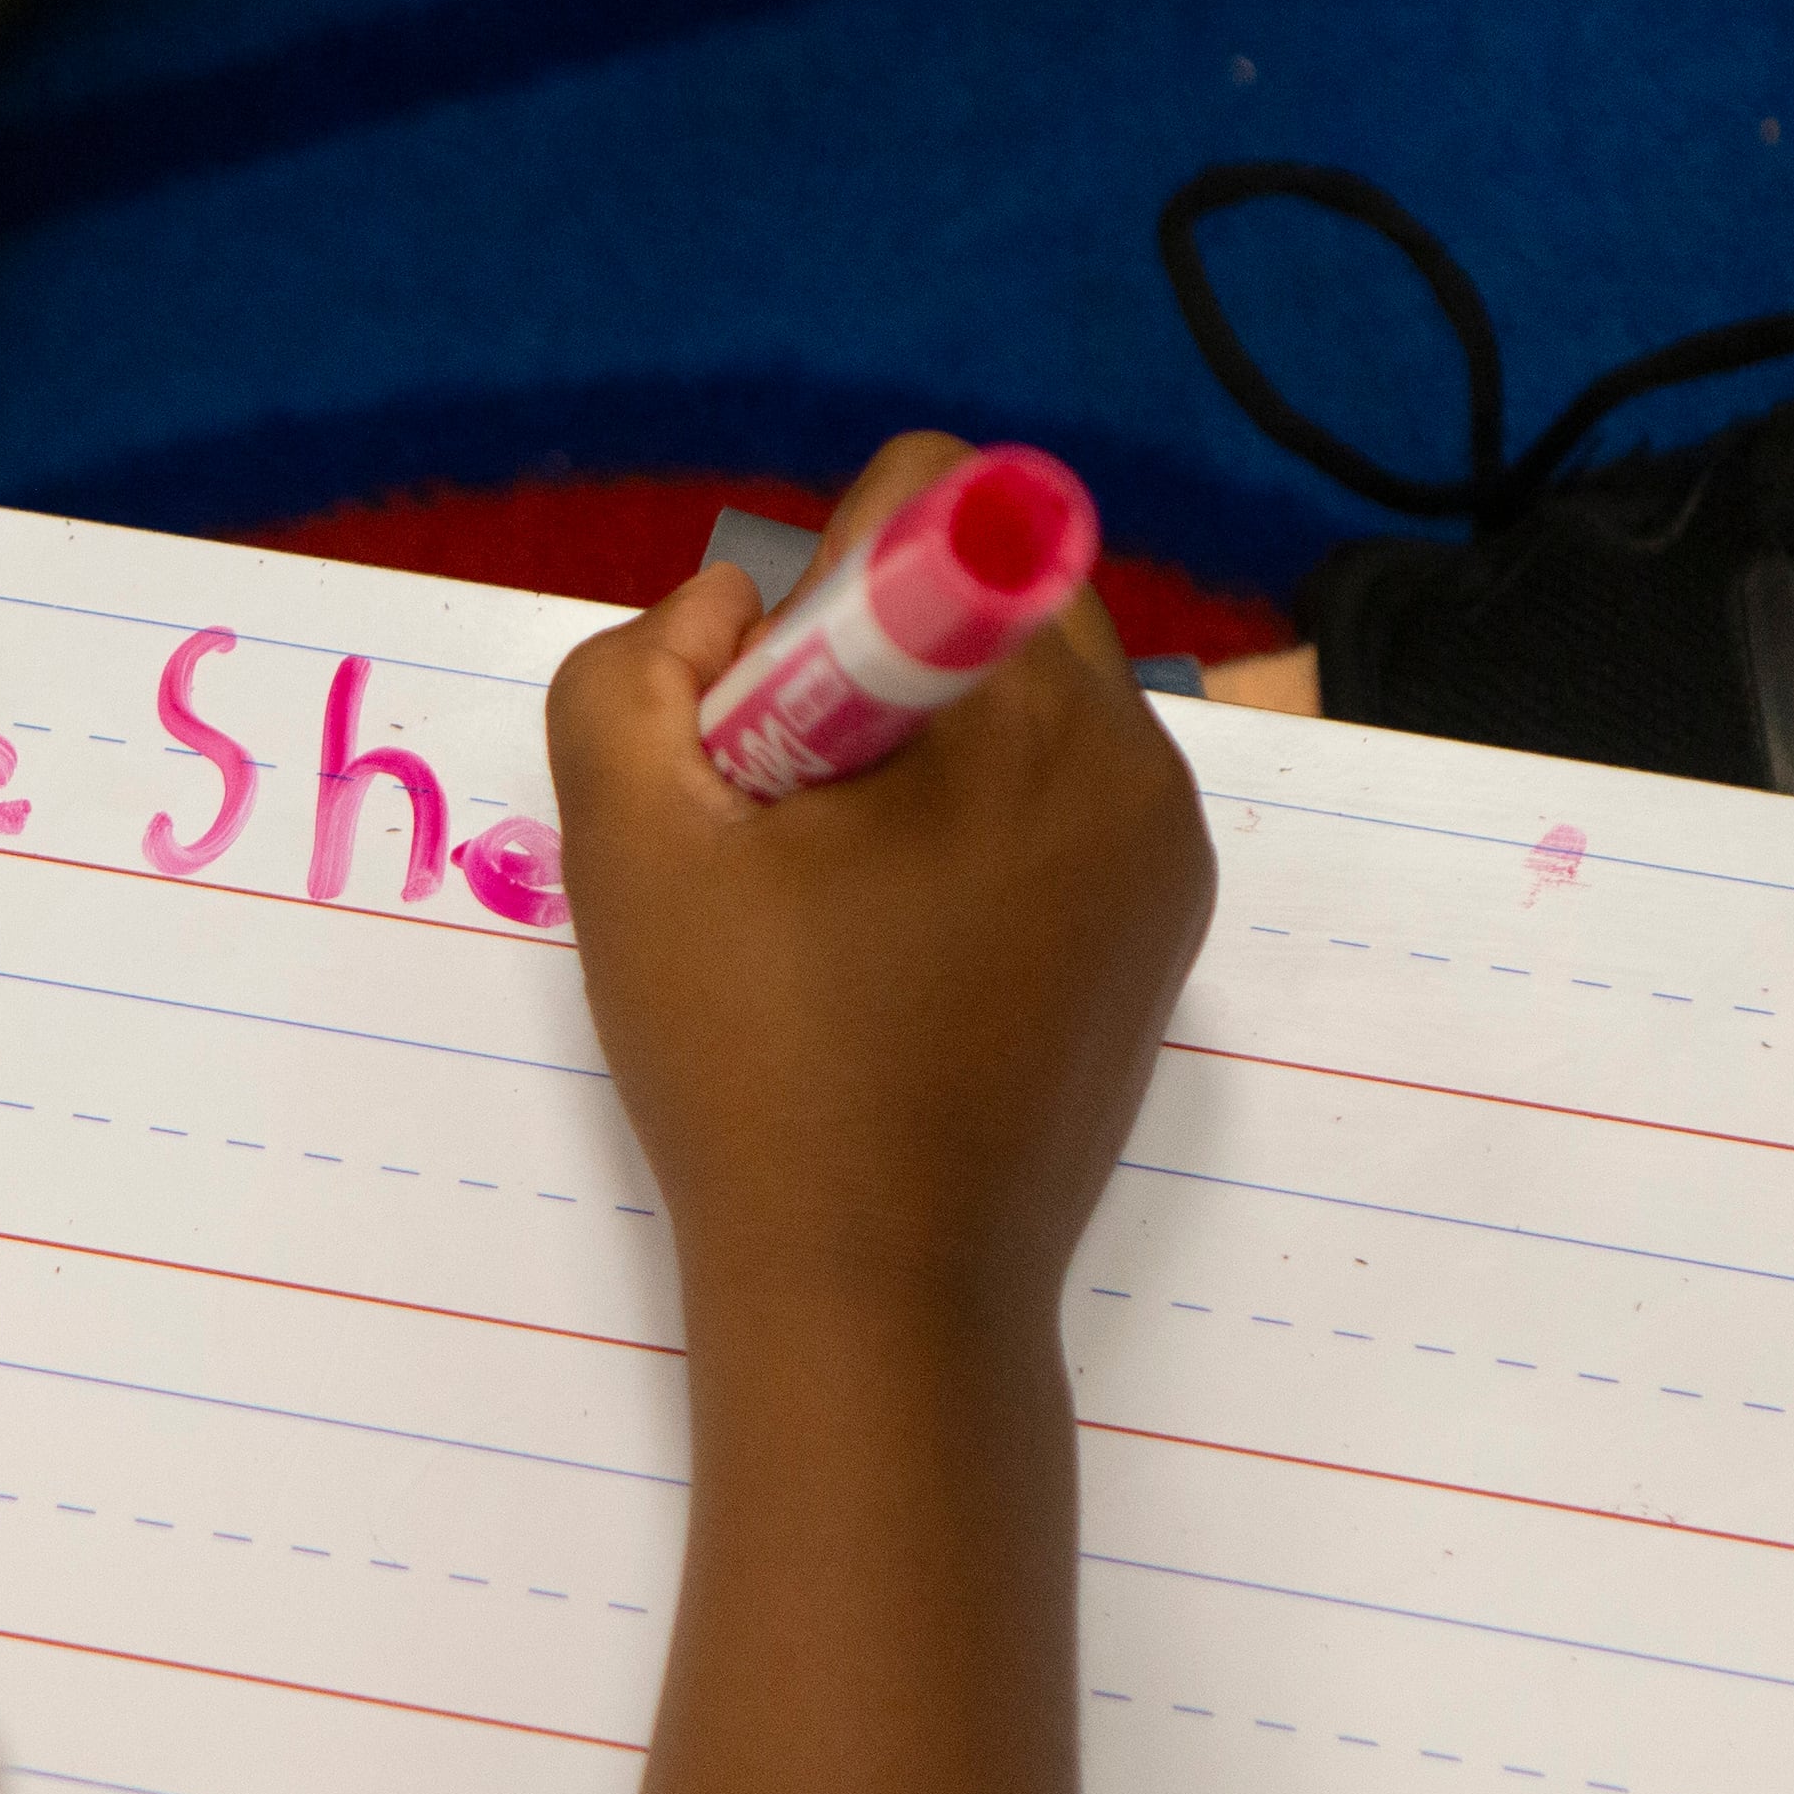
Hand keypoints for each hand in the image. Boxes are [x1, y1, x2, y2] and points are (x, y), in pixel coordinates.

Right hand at [547, 433, 1212, 1340]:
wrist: (884, 1291)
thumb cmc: (749, 1065)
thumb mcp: (627, 840)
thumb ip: (639, 667)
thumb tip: (730, 610)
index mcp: (1018, 703)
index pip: (925, 502)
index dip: (806, 600)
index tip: (774, 744)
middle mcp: (1129, 748)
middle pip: (982, 595)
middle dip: (871, 669)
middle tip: (796, 832)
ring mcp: (1164, 844)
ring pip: (1024, 697)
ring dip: (924, 750)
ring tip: (846, 908)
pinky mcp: (1166, 924)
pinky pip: (1063, 798)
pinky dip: (979, 832)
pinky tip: (907, 956)